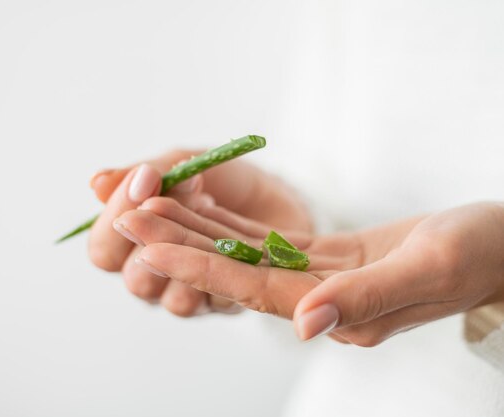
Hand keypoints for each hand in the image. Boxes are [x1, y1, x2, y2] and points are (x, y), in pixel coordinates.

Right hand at [87, 149, 313, 316]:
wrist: (278, 195)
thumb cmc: (222, 182)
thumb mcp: (181, 164)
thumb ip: (143, 175)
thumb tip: (95, 183)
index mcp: (133, 245)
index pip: (103, 250)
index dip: (117, 217)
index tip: (147, 178)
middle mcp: (155, 275)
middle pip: (133, 280)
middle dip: (158, 234)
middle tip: (190, 187)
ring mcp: (188, 292)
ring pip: (171, 297)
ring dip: (189, 248)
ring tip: (208, 203)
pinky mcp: (223, 303)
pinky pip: (211, 299)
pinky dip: (218, 264)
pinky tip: (230, 235)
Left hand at [128, 201, 503, 344]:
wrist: (500, 247)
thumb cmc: (477, 256)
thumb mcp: (429, 270)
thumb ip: (365, 299)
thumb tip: (303, 322)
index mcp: (337, 311)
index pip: (249, 287)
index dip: (195, 263)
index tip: (146, 239)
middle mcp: (318, 300)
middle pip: (234, 270)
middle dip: (178, 244)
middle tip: (126, 217)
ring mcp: (318, 279)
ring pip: (244, 253)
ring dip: (197, 229)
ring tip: (150, 204)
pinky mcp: (325, 257)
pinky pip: (268, 239)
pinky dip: (233, 222)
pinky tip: (201, 205)